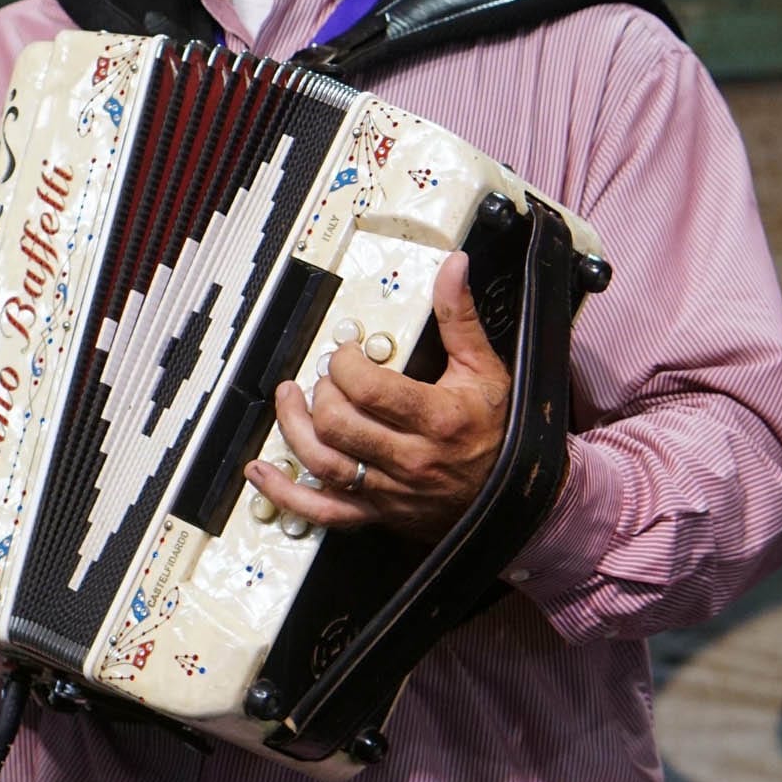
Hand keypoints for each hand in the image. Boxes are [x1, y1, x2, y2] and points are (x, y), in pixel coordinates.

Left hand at [244, 251, 510, 542]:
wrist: (518, 495)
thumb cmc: (500, 432)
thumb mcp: (485, 368)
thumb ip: (459, 317)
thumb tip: (453, 268)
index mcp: (436, 419)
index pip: (369, 390)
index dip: (345, 365)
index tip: (347, 354)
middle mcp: (410, 459)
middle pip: (338, 425)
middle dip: (321, 392)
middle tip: (324, 375)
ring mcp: (390, 490)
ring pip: (324, 464)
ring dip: (295, 428)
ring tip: (290, 400)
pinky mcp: (378, 512)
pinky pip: (324, 512)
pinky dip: (286, 494)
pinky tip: (263, 473)